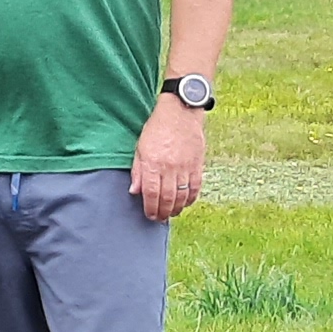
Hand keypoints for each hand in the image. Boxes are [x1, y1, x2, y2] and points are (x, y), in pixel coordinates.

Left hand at [132, 99, 205, 221]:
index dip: (150, 208)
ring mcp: (185, 167)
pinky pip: (195, 188)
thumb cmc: (157, 129)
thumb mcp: (140, 148)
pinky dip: (191, 199)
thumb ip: (137, 171)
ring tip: (171, 213)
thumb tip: (134, 192)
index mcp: (153, 163)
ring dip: (177, 209)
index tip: (150, 215)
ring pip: (182, 196)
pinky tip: (185, 203)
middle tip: (159, 218)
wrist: (180, 112)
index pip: (151, 194)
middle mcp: (169, 168)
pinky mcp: (197, 165)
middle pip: (167, 199)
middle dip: (163, 212)